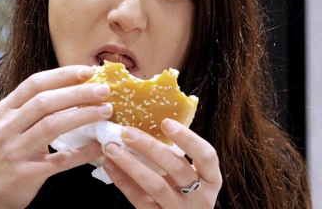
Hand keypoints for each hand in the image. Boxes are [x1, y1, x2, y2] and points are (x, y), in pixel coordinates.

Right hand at [0, 66, 112, 208]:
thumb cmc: (5, 153)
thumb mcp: (11, 124)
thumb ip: (35, 108)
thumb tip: (76, 88)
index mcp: (6, 110)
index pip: (35, 84)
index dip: (62, 75)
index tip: (87, 71)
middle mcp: (7, 127)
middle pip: (45, 102)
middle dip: (78, 93)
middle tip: (104, 89)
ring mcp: (15, 151)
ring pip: (52, 126)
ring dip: (83, 116)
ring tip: (105, 110)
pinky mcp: (27, 173)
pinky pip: (60, 160)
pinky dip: (82, 152)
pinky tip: (99, 145)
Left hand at [102, 119, 221, 207]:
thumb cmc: (187, 194)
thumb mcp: (193, 176)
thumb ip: (179, 157)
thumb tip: (149, 123)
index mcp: (211, 179)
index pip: (206, 155)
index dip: (187, 138)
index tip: (166, 122)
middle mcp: (199, 196)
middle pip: (177, 168)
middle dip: (151, 147)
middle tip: (127, 132)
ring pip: (155, 185)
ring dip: (131, 164)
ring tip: (112, 148)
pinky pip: (139, 199)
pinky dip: (123, 181)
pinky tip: (110, 166)